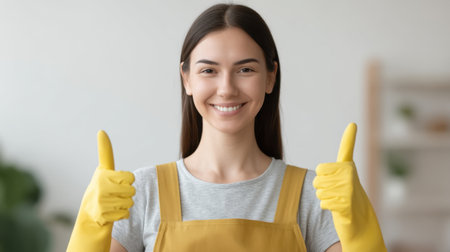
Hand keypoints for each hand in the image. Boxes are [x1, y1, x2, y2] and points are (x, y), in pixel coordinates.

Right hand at [67, 130, 135, 251]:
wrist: (89, 213)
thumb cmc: (101, 186)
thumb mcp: (103, 169)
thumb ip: (105, 152)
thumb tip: (101, 131)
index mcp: (104, 175)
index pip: (130, 178)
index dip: (127, 181)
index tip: (118, 181)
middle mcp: (101, 187)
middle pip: (132, 191)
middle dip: (126, 194)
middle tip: (115, 194)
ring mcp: (102, 202)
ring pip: (130, 203)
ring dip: (124, 204)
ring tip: (112, 203)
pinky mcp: (103, 215)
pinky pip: (126, 214)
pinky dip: (121, 214)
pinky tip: (111, 212)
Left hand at [313, 123, 385, 251]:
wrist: (360, 220)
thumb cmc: (345, 196)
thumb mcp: (340, 180)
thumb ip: (332, 170)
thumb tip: (334, 156)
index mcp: (348, 166)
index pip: (346, 149)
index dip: (350, 136)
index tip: (353, 124)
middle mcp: (350, 174)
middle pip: (317, 177)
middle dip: (321, 187)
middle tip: (335, 192)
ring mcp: (348, 188)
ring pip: (319, 190)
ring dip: (324, 197)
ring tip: (337, 199)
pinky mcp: (345, 203)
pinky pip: (322, 202)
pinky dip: (326, 207)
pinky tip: (338, 207)